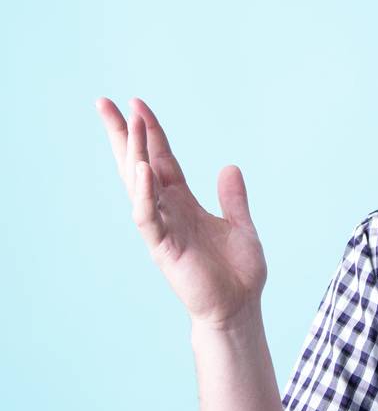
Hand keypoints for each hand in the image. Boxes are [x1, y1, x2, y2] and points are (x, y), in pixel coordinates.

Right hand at [95, 96, 266, 329]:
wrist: (239, 309)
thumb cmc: (238, 273)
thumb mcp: (241, 226)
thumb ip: (232, 198)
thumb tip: (230, 166)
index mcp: (184, 203)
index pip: (162, 159)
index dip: (151, 131)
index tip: (136, 103)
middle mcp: (168, 211)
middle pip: (138, 164)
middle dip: (123, 134)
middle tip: (103, 102)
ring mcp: (162, 228)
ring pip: (139, 185)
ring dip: (133, 153)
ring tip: (128, 123)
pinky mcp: (163, 248)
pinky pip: (147, 217)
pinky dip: (143, 194)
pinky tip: (143, 169)